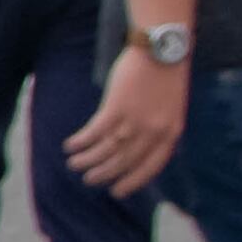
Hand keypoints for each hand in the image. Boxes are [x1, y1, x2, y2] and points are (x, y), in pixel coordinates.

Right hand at [67, 43, 190, 196]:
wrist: (162, 50)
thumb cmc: (166, 76)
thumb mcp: (171, 107)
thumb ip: (158, 128)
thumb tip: (135, 147)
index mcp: (171, 133)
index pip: (150, 166)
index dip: (132, 181)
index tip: (116, 191)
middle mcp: (153, 131)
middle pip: (124, 161)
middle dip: (104, 173)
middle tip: (89, 179)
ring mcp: (135, 120)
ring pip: (107, 149)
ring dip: (88, 159)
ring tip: (74, 164)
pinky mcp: (116, 107)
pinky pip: (95, 132)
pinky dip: (81, 141)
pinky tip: (70, 145)